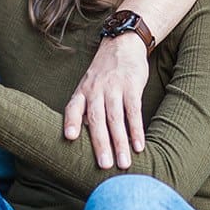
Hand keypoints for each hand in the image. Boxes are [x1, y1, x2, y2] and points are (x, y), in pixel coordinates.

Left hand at [64, 35, 148, 168]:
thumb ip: (86, 109)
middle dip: (100, 144)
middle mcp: (96, 90)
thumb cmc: (104, 73)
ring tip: (123, 163)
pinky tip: (138, 146)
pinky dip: (136, 130)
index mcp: (82, 92)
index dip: (71, 122)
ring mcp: (114, 88)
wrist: (123, 44)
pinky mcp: (132, 86)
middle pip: (97, 120)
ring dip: (120, 143)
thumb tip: (83, 138)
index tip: (70, 138)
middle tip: (104, 166)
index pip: (73, 108)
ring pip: (116, 119)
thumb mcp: (89, 86)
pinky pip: (134, 111)